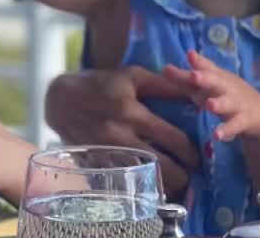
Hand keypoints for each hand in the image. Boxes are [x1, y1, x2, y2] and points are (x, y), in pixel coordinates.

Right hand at [44, 67, 197, 197]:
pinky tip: (151, 182)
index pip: (173, 138)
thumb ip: (164, 85)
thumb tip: (196, 91)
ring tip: (176, 183)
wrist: (60, 100)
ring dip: (164, 183)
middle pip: (162, 165)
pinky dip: (141, 183)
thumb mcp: (132, 76)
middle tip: (191, 175)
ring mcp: (108, 153)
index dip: (191, 152)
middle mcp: (121, 135)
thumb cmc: (101, 84)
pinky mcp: (98, 163)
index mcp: (132, 112)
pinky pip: (126, 179)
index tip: (199, 157)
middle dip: (182, 176)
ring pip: (144, 177)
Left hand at [166, 51, 259, 149]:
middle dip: (205, 78)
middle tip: (194, 75)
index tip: (188, 55)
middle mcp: (226, 87)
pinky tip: (217, 136)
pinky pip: (235, 126)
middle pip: (216, 82)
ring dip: (218, 104)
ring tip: (210, 105)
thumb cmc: (227, 94)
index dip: (197, 62)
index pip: (204, 69)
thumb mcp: (210, 85)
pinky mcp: (243, 121)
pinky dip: (227, 131)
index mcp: (217, 77)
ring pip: (227, 103)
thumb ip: (187, 79)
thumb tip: (164, 67)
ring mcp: (236, 104)